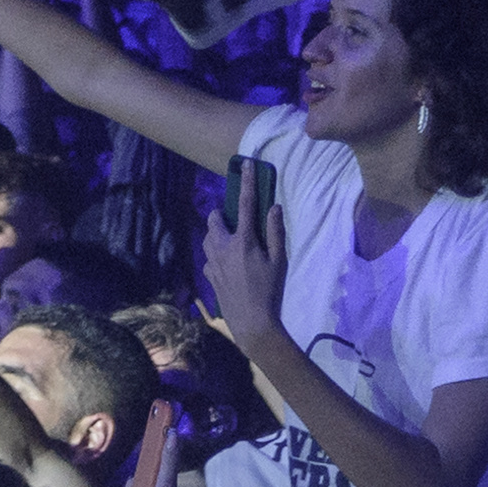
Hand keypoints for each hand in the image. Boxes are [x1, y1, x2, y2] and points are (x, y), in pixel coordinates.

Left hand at [200, 183, 289, 350]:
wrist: (252, 322)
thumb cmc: (270, 291)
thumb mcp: (279, 261)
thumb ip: (276, 232)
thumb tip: (274, 207)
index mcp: (244, 240)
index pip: (246, 204)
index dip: (246, 181)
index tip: (245, 164)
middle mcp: (223, 247)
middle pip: (215, 218)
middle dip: (222, 213)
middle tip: (236, 219)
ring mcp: (212, 262)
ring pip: (208, 236)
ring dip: (217, 232)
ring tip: (231, 239)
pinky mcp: (209, 275)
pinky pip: (208, 256)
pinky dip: (216, 253)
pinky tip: (227, 262)